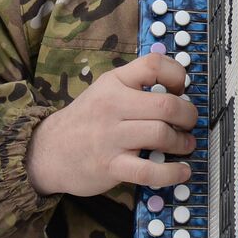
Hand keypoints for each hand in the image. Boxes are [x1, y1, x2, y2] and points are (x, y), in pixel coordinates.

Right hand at [26, 53, 196, 196]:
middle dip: (188, 115)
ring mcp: (110, 137)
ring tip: (185, 145)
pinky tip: (181, 171)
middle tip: (190, 122)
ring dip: (183, 142)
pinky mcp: (110, 166)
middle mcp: (112, 105)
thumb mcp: (106, 89)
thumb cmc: (86, 120)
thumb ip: (137, 85)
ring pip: (161, 134)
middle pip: (166, 104)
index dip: (177, 76)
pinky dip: (172, 172)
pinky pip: (149, 171)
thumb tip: (180, 90)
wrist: (47, 150)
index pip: (153, 65)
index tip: (181, 90)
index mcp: (114, 81)